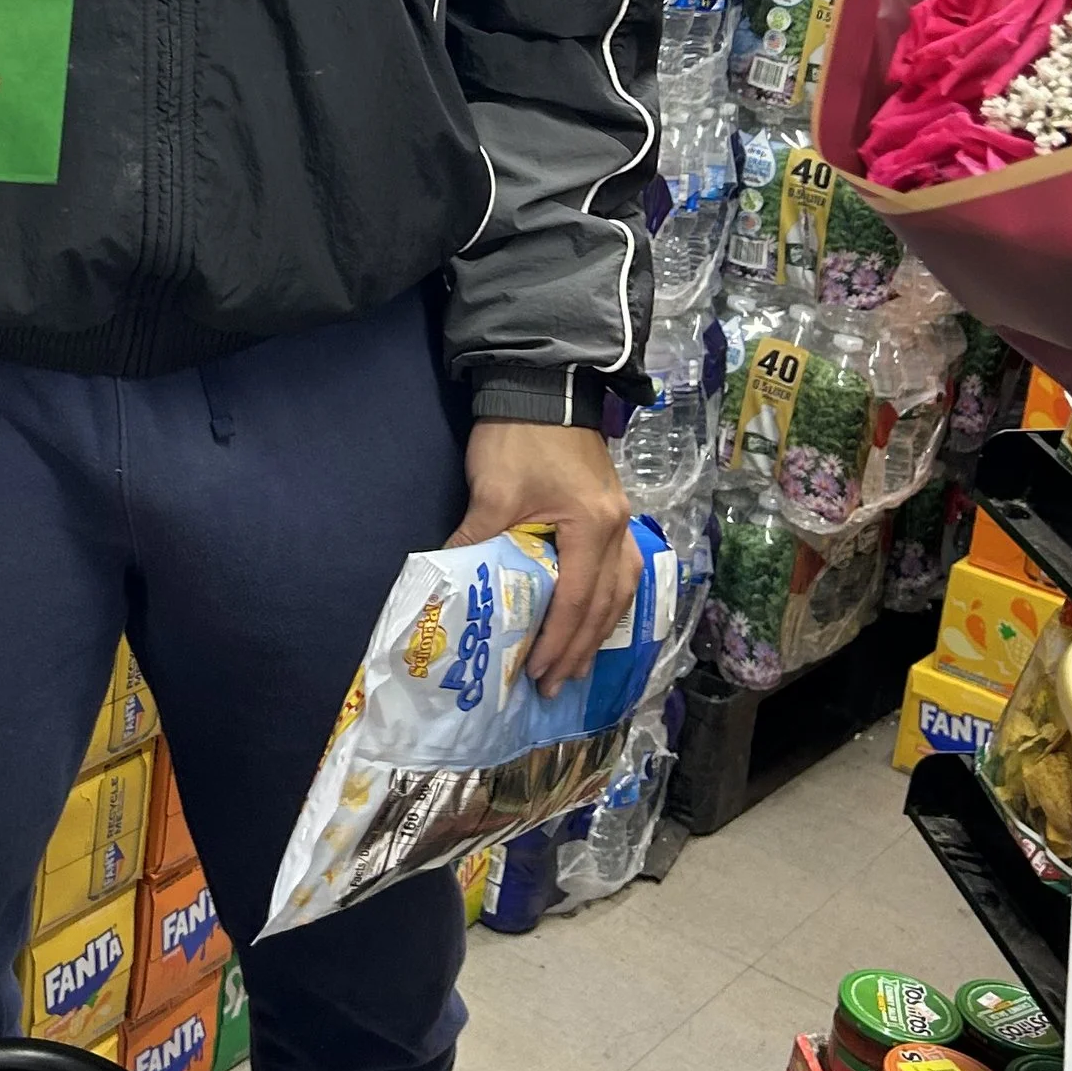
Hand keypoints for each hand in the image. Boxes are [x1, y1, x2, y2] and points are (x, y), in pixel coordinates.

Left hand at [452, 419, 636, 696]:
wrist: (540, 386)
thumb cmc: (518, 438)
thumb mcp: (492, 492)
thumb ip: (476, 540)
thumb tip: (451, 583)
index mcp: (592, 526)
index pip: (577, 599)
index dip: (557, 641)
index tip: (536, 673)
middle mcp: (617, 527)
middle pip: (606, 603)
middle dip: (578, 648)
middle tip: (554, 685)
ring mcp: (620, 518)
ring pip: (620, 589)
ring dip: (598, 630)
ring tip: (575, 665)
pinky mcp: (611, 510)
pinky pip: (620, 570)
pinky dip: (607, 601)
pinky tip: (595, 618)